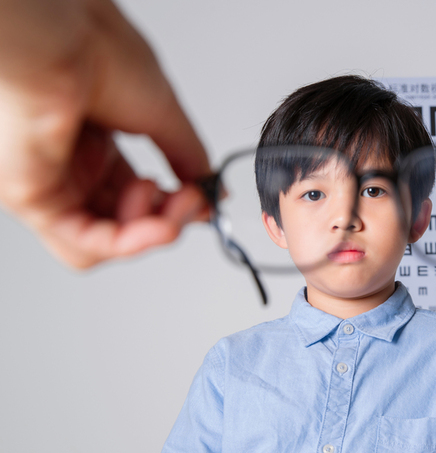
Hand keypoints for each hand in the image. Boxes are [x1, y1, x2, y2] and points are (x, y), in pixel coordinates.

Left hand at [0, 0, 210, 267]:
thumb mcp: (164, 111)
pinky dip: (130, 243)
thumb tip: (212, 187)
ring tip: (170, 211)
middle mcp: (75, 165)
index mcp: (99, 142)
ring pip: (107, 242)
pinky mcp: (36, 199)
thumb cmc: (93, 49)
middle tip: (192, 202)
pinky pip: (85, 242)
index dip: (176, 205)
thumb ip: (189, 156)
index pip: (141, 195)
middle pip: (129, 223)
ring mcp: (55, 183)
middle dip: (170, 218)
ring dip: (151, 234)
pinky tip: (160, 229)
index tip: (204, 200)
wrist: (60, 37)